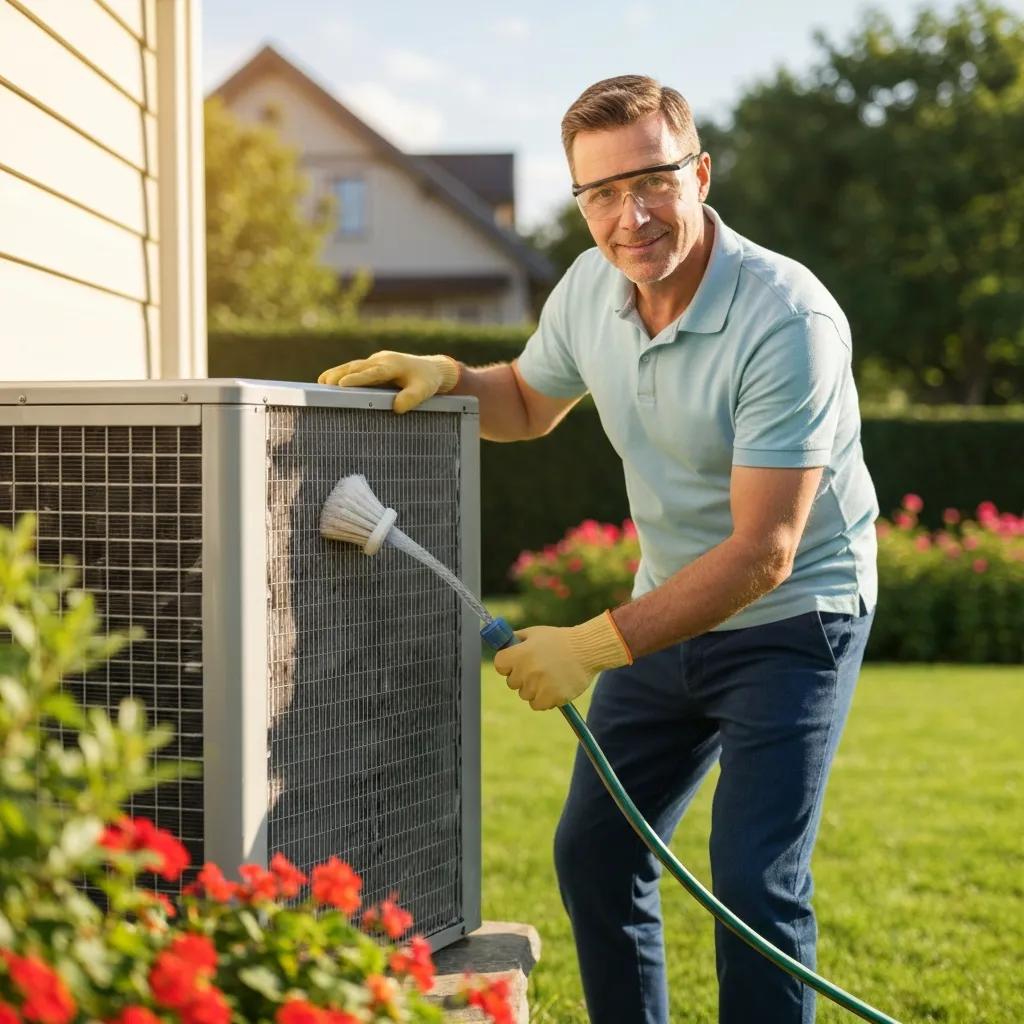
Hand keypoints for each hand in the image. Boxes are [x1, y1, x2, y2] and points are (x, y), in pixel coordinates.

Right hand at [318, 350, 459, 413]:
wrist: (432, 368)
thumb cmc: (427, 381)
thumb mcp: (425, 391)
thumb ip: (412, 398)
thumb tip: (396, 408)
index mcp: (393, 366)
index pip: (373, 372)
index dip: (357, 378)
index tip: (342, 384)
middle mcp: (382, 360)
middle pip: (357, 366)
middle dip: (340, 374)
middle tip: (324, 384)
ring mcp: (377, 360)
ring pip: (354, 365)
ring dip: (337, 372)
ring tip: (321, 382)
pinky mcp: (374, 364)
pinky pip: (356, 368)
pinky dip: (342, 373)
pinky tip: (329, 381)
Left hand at [493, 612, 631, 710]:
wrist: (586, 650)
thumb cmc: (560, 640)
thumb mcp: (536, 633)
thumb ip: (516, 639)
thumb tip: (501, 644)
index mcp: (520, 653)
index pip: (499, 665)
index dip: (507, 663)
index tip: (516, 661)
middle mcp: (527, 671)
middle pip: (511, 682)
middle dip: (521, 676)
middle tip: (538, 667)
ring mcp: (539, 686)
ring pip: (524, 695)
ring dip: (533, 689)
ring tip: (549, 675)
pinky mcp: (551, 698)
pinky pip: (537, 705)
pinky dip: (543, 699)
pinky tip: (553, 686)